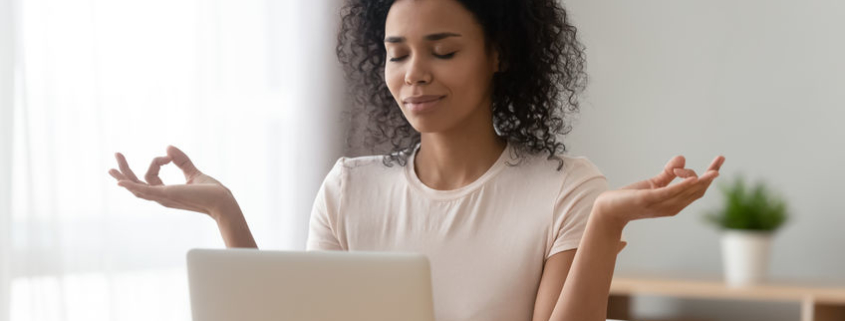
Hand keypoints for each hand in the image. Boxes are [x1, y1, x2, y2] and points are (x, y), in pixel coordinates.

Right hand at [108, 146, 238, 219]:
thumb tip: (168, 147)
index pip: (150, 175)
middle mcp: (161, 197)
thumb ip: (181, 160)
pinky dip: (131, 186)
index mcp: (166, 192)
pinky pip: (144, 191)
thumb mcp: (192, 172)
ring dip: (124, 175)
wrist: (221, 200)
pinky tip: (120, 182)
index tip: (168, 155)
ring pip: (136, 187)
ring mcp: (162, 197)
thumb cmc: (210, 191)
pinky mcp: (166, 195)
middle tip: (116, 155)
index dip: (157, 161)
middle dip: (125, 170)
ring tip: (113, 164)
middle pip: (136, 184)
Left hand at [594, 155, 725, 225]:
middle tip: (720, 159)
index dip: (710, 175)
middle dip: (710, 176)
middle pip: (698, 191)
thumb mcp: (654, 184)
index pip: (698, 189)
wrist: (610, 209)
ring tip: (713, 170)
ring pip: (687, 192)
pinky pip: (669, 193)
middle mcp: (671, 206)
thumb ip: (669, 173)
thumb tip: (683, 157)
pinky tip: (692, 178)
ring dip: (701, 180)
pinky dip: (682, 186)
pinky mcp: (649, 200)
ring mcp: (661, 204)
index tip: (720, 159)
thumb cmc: (632, 198)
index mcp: (675, 202)